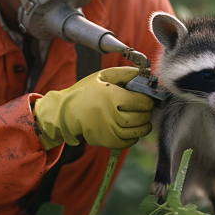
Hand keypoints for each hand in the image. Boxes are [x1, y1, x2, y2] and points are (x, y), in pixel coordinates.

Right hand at [33, 67, 153, 150]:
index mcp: (112, 96)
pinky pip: (128, 142)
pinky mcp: (106, 141)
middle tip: (145, 108)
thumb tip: (146, 74)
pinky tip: (132, 129)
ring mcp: (109, 130)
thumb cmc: (86, 91)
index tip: (147, 98)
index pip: (142, 101)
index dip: (149, 100)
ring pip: (137, 131)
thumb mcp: (103, 76)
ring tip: (142, 119)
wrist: (66, 111)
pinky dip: (134, 136)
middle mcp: (111, 115)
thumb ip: (125, 73)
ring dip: (144, 125)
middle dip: (147, 112)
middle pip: (141, 117)